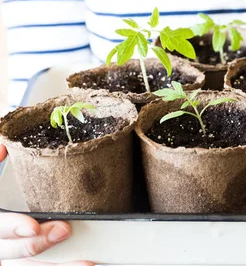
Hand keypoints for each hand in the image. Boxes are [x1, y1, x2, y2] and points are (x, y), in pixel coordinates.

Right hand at [0, 145, 92, 265]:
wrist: (2, 229)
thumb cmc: (2, 206)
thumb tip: (4, 144)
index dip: (13, 227)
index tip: (33, 226)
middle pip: (11, 252)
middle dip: (39, 243)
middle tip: (65, 229)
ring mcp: (7, 258)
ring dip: (57, 264)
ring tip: (83, 259)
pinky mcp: (20, 265)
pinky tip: (84, 263)